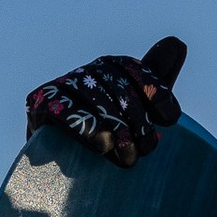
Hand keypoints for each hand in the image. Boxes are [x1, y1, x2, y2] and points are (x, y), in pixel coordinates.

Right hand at [26, 38, 187, 167]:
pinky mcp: (38, 106)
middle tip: (148, 149)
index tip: (171, 119)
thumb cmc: (107, 141)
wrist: (64, 173)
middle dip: (137, 118)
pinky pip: (66, 112)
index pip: (131, 68)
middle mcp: (82, 73)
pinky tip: (104, 147)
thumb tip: (177, 42)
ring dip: (118, 129)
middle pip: (114, 83)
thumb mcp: (136, 110)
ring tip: (129, 159)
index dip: (154, 90)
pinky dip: (88, 129)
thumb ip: (155, 81)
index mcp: (106, 69)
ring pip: (95, 99)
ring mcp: (58, 87)